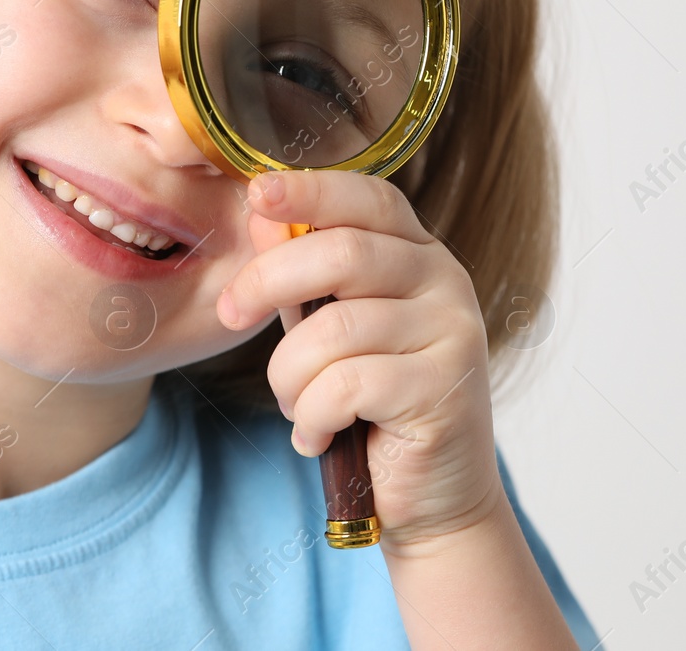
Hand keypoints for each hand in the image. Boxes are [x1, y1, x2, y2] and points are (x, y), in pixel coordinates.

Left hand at [213, 170, 507, 554]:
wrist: (429, 496)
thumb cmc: (370, 402)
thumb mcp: (327, 326)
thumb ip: (303, 273)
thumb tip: (263, 214)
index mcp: (418, 253)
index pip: (370, 197)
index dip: (311, 190)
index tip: (256, 193)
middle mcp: (446, 282)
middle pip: (343, 253)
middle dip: (266, 281)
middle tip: (231, 314)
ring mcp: (454, 334)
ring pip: (333, 330)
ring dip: (290, 375)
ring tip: (297, 404)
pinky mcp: (447, 391)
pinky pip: (347, 386)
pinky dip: (312, 415)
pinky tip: (319, 435)